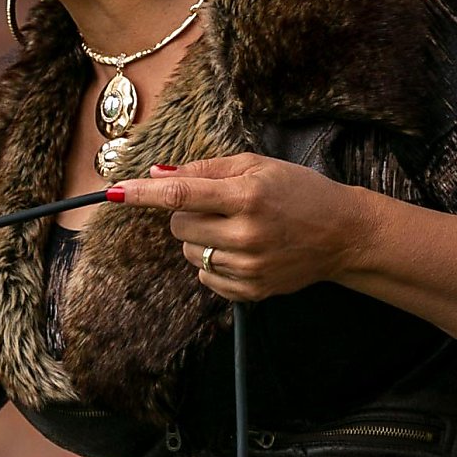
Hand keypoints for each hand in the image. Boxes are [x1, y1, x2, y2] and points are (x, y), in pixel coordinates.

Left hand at [109, 154, 380, 302]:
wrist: (342, 233)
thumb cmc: (300, 191)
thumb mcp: (258, 166)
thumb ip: (206, 169)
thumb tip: (158, 174)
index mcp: (247, 196)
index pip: (181, 195)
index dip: (143, 193)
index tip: (114, 192)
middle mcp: (246, 233)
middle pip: (179, 225)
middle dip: (187, 213)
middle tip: (218, 206)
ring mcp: (248, 265)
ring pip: (188, 252)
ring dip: (200, 238)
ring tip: (235, 228)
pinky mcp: (251, 290)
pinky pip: (205, 276)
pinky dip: (213, 262)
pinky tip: (243, 250)